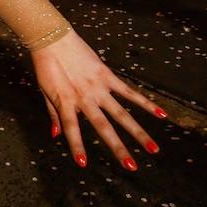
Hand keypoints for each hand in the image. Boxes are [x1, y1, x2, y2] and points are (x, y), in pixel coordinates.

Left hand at [31, 32, 164, 169]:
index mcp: (66, 102)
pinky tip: (161, 114)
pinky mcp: (107, 76)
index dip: (77, 146)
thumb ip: (54, 113)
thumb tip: (56, 135)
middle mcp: (84, 97)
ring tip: (153, 149)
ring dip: (138, 132)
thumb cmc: (45, 66)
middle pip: (103, 127)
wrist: (52, 38)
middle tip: (132, 167)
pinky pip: (129, 92)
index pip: (72, 129)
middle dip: (118, 148)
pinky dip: (145, 103)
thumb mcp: (45, 91)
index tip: (83, 164)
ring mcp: (98, 87)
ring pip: (121, 114)